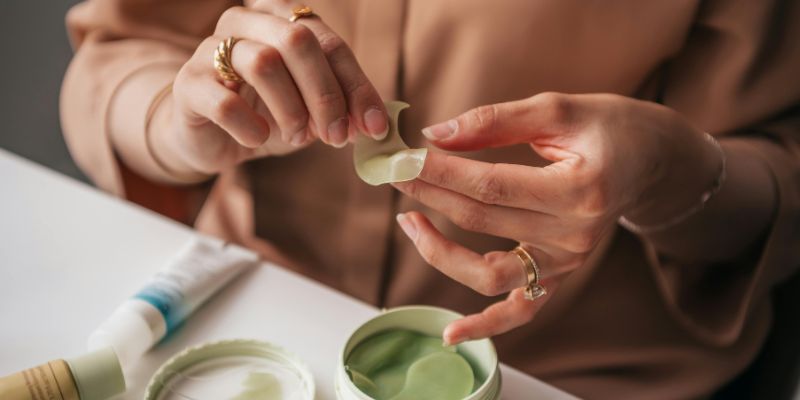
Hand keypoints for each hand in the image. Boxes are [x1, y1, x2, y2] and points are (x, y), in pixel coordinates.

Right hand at [159, 2, 387, 175]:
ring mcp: (210, 48)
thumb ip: (342, 107)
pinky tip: (258, 139)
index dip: (357, 86)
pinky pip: (225, 102)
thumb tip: (377, 124)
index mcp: (281, 17)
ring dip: (292, 111)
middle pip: (298, 42)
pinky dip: (251, 126)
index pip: (330, 42)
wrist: (211, 135)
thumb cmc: (267, 113)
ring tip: (298, 138)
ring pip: (264, 63)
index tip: (375, 127)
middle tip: (337, 137)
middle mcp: (245, 21)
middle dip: (326, 95)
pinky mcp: (188, 83)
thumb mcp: (312, 107)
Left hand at [393, 92, 723, 343]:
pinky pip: (520, 310)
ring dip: (439, 251)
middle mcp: (576, 235)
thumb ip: (494, 122)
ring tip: (407, 220)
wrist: (649, 160)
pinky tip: (450, 332)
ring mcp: (568, 263)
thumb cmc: (606, 127)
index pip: (491, 186)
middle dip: (429, 194)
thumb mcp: (556, 109)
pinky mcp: (559, 276)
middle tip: (393, 172)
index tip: (402, 157)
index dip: (440, 172)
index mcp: (581, 189)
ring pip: (489, 274)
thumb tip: (435, 135)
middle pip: (482, 221)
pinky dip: (485, 325)